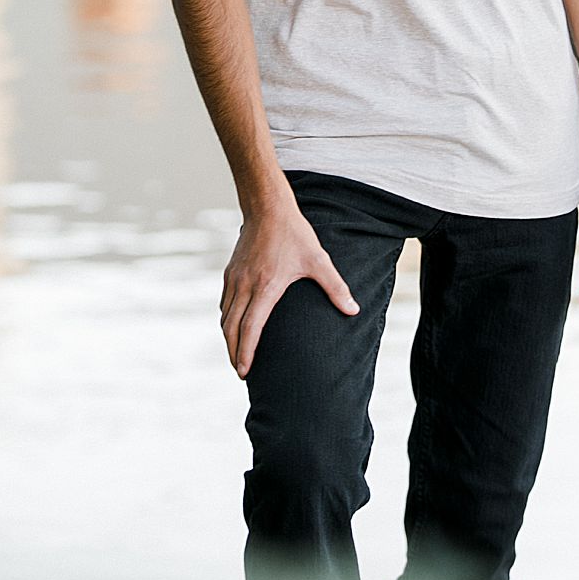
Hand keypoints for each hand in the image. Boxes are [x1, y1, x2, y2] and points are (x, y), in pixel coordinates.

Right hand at [220, 179, 359, 377]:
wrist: (267, 207)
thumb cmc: (294, 234)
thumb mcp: (318, 260)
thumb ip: (335, 287)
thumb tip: (353, 310)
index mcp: (266, 287)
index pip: (251, 328)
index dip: (246, 352)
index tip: (244, 371)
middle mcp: (245, 285)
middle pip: (232, 328)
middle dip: (234, 353)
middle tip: (241, 372)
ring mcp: (235, 278)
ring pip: (225, 316)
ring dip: (229, 338)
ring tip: (236, 354)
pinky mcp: (230, 272)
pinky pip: (224, 303)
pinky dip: (227, 320)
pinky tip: (233, 327)